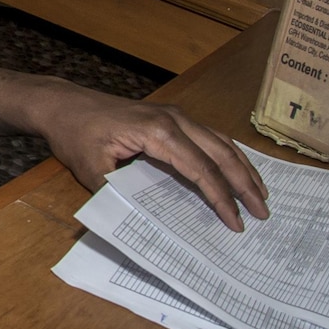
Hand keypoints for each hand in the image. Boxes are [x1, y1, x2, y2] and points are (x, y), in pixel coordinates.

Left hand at [24, 80, 268, 230]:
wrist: (64, 105)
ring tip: (261, 195)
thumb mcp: (93, 171)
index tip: (236, 223)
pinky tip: (238, 171)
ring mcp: (175, 115)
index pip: (200, 169)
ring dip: (243, 168)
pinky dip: (228, 155)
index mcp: (158, 132)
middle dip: (245, 184)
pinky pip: (209, 136)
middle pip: (221, 153)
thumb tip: (150, 223)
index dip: (221, 198)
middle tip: (264, 213)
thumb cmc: (76, 135)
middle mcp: (174, 119)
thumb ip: (123, 195)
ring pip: (220, 142)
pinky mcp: (171, 117)